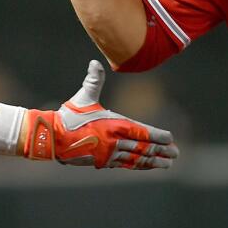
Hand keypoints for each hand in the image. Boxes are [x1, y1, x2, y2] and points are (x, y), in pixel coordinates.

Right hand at [19, 60, 178, 168]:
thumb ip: (93, 80)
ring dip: (153, 161)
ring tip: (167, 164)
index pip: (141, 131)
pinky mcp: (102, 161)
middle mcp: (114, 141)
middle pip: (142, 147)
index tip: (170, 139)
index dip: (157, 136)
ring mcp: (109, 153)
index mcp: (113, 125)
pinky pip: (125, 164)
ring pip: (136, 158)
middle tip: (176, 154)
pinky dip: (138, 165)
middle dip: (161, 151)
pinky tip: (145, 165)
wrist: (52, 138)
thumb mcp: (83, 97)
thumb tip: (95, 62)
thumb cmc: (68, 116)